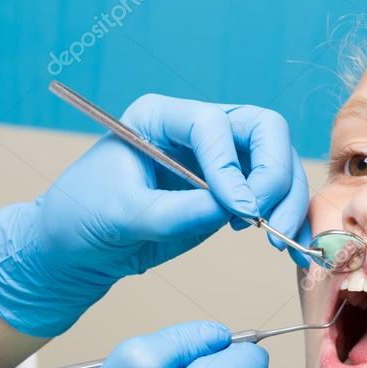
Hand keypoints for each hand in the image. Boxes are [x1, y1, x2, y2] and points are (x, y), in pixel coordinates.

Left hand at [0, 95, 309, 335]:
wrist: (75, 250)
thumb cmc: (82, 218)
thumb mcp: (121, 214)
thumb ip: (175, 211)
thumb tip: (235, 211)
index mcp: (161, 117)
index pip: (214, 125)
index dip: (232, 167)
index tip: (238, 212)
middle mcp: (198, 132)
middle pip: (264, 131)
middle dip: (274, 175)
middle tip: (268, 220)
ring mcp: (219, 162)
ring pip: (277, 164)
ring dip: (289, 200)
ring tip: (279, 241)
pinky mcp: (230, 194)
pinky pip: (273, 197)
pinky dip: (288, 219)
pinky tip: (291, 246)